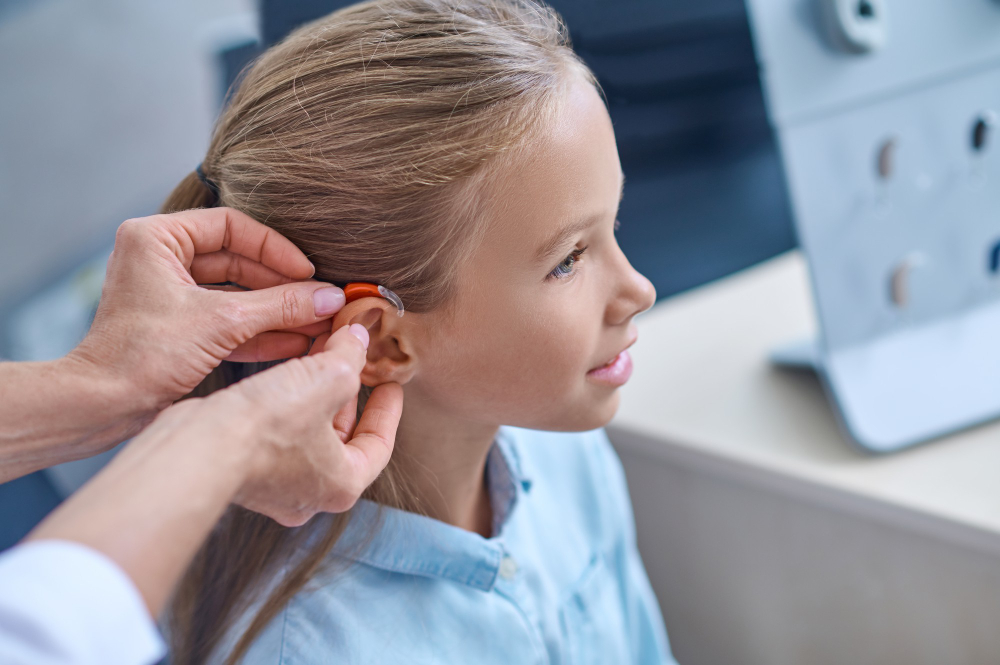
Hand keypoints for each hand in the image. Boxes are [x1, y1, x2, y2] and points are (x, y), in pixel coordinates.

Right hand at [24, 323, 402, 615]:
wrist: (196, 448)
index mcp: (343, 484)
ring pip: (308, 433)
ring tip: (320, 354)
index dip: (388, 409)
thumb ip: (350, 357)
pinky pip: (278, 434)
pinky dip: (288, 402)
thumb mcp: (327, 377)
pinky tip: (285, 370)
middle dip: (348, 393)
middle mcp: (309, 494)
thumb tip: (357, 337)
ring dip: (316, 393)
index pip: (379, 445)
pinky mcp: (244, 470)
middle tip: (353, 359)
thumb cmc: (266, 425)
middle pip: (343, 437)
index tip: (390, 383)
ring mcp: (274, 486)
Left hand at [69, 207, 346, 416]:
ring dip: (277, 310)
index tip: (307, 272)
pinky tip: (297, 340)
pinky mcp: (180, 328)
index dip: (274, 249)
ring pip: (237, 294)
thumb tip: (331, 297)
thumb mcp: (222, 322)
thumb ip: (280, 306)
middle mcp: (161, 260)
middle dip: (281, 286)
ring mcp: (171, 296)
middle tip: (320, 300)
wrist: (103, 406)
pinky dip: (261, 331)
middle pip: (239, 261)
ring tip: (317, 322)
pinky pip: (229, 321)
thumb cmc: (143, 355)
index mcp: (157, 238)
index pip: (231, 227)